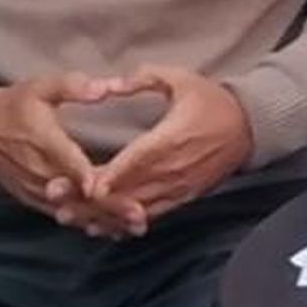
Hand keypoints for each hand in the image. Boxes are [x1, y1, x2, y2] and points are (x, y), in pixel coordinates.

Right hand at [0, 74, 135, 234]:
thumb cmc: (14, 106)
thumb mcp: (41, 88)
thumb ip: (72, 87)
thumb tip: (104, 87)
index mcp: (44, 143)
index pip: (69, 164)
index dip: (89, 178)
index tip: (114, 188)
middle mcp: (40, 172)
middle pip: (77, 196)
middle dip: (108, 207)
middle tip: (141, 217)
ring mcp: (36, 189)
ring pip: (72, 211)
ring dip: (103, 220)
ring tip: (135, 229)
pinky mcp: (33, 198)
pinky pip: (62, 215)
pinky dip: (87, 223)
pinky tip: (113, 230)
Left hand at [85, 67, 252, 223]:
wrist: (249, 127)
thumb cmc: (211, 100)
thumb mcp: (181, 79)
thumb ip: (143, 79)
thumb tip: (107, 84)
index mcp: (172, 137)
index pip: (137, 160)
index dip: (111, 175)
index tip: (85, 185)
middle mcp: (173, 167)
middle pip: (129, 189)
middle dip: (92, 199)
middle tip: (58, 202)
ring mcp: (179, 186)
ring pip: (135, 208)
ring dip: (102, 215)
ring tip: (69, 219)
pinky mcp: (183, 197)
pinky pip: (150, 215)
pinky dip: (123, 223)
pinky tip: (101, 227)